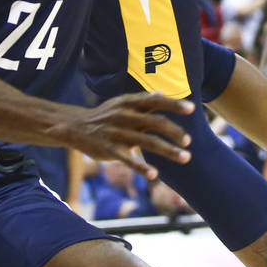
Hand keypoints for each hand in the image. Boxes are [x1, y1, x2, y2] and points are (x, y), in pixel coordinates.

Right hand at [61, 92, 193, 179]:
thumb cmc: (105, 114)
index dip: (174, 104)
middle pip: (155, 122)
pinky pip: (128, 159)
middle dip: (174, 131)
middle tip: (189, 141)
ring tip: (186, 158)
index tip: (192, 109)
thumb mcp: (122, 102)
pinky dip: (142, 167)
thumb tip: (163, 92)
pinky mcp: (110, 150)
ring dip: (168, 150)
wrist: (75, 126)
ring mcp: (118, 133)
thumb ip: (143, 100)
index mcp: (130, 103)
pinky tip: (155, 175)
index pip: (155, 101)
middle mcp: (126, 116)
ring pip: (148, 142)